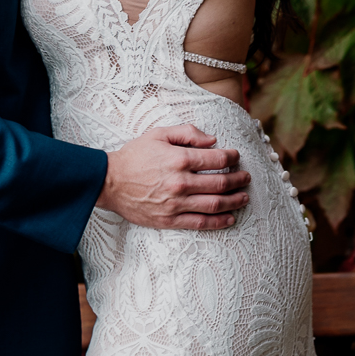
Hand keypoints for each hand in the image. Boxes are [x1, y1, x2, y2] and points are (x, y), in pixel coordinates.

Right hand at [98, 125, 250, 230]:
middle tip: (246, 177)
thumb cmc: (134, 155)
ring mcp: (176, 204)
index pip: (218, 160)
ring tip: (244, 197)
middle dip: (239, 179)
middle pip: (221, 183)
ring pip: (215, 204)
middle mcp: (181, 183)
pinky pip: (200, 223)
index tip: (236, 157)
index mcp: (179, 159)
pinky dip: (219, 222)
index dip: (232, 157)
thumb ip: (188, 132)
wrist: (108, 181)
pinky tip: (230, 218)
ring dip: (235, 201)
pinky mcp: (170, 220)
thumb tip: (213, 141)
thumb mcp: (159, 134)